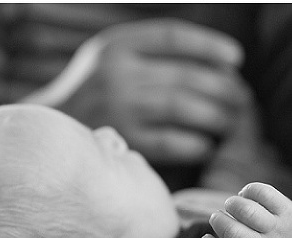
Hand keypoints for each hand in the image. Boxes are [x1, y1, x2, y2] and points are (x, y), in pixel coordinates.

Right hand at [25, 19, 249, 165]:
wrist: (49, 129)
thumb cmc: (94, 93)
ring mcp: (118, 108)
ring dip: (215, 117)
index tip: (236, 58)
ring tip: (229, 123)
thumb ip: (151, 52)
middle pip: (185, 75)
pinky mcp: (121, 140)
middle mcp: (116, 72)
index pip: (172, 37)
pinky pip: (171, 142)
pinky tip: (206, 146)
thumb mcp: (111, 58)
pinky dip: (196, 144)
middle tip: (241, 101)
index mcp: (116, 45)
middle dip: (223, 89)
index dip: (210, 45)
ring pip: (182, 107)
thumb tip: (220, 65)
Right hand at [193, 182, 291, 237]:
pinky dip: (248, 190)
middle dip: (218, 221)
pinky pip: (263, 193)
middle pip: (234, 234)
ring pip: (248, 212)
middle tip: (218, 218)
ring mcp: (277, 228)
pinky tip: (247, 196)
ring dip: (232, 204)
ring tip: (232, 206)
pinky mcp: (286, 209)